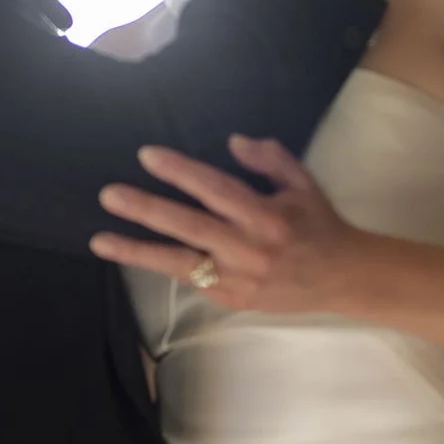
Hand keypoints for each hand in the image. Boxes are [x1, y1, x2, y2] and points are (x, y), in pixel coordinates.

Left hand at [89, 136, 373, 315]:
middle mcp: (248, 249)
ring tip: (100, 241)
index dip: (180, 172)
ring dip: (136, 251)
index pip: (215, 189)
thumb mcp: (301, 182)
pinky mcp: (232, 301)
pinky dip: (163, 267)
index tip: (147, 156)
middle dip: (146, 210)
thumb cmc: (318, 224)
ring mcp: (238, 279)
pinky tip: (133, 255)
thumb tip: (231, 142)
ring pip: (179, 263)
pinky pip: (191, 281)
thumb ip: (269, 158)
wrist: (343, 278)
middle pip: (188, 227)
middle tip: (109, 195)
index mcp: (265, 216)